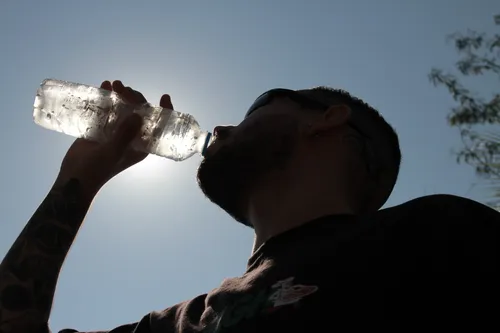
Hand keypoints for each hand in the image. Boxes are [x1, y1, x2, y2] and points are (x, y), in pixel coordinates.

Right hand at [55, 80, 174, 195]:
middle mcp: (132, 136)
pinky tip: (104, 85)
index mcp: (141, 144)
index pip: (158, 126)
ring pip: (124, 108)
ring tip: (113, 84)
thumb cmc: (97, 169)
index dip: (164, 111)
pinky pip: (108, 108)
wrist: (74, 176)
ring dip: (121, 94)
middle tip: (123, 88)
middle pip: (139, 112)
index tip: (164, 97)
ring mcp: (117, 130)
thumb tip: (138, 116)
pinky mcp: (102, 126)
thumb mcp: (113, 152)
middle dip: (135, 98)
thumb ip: (125, 135)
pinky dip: (107, 97)